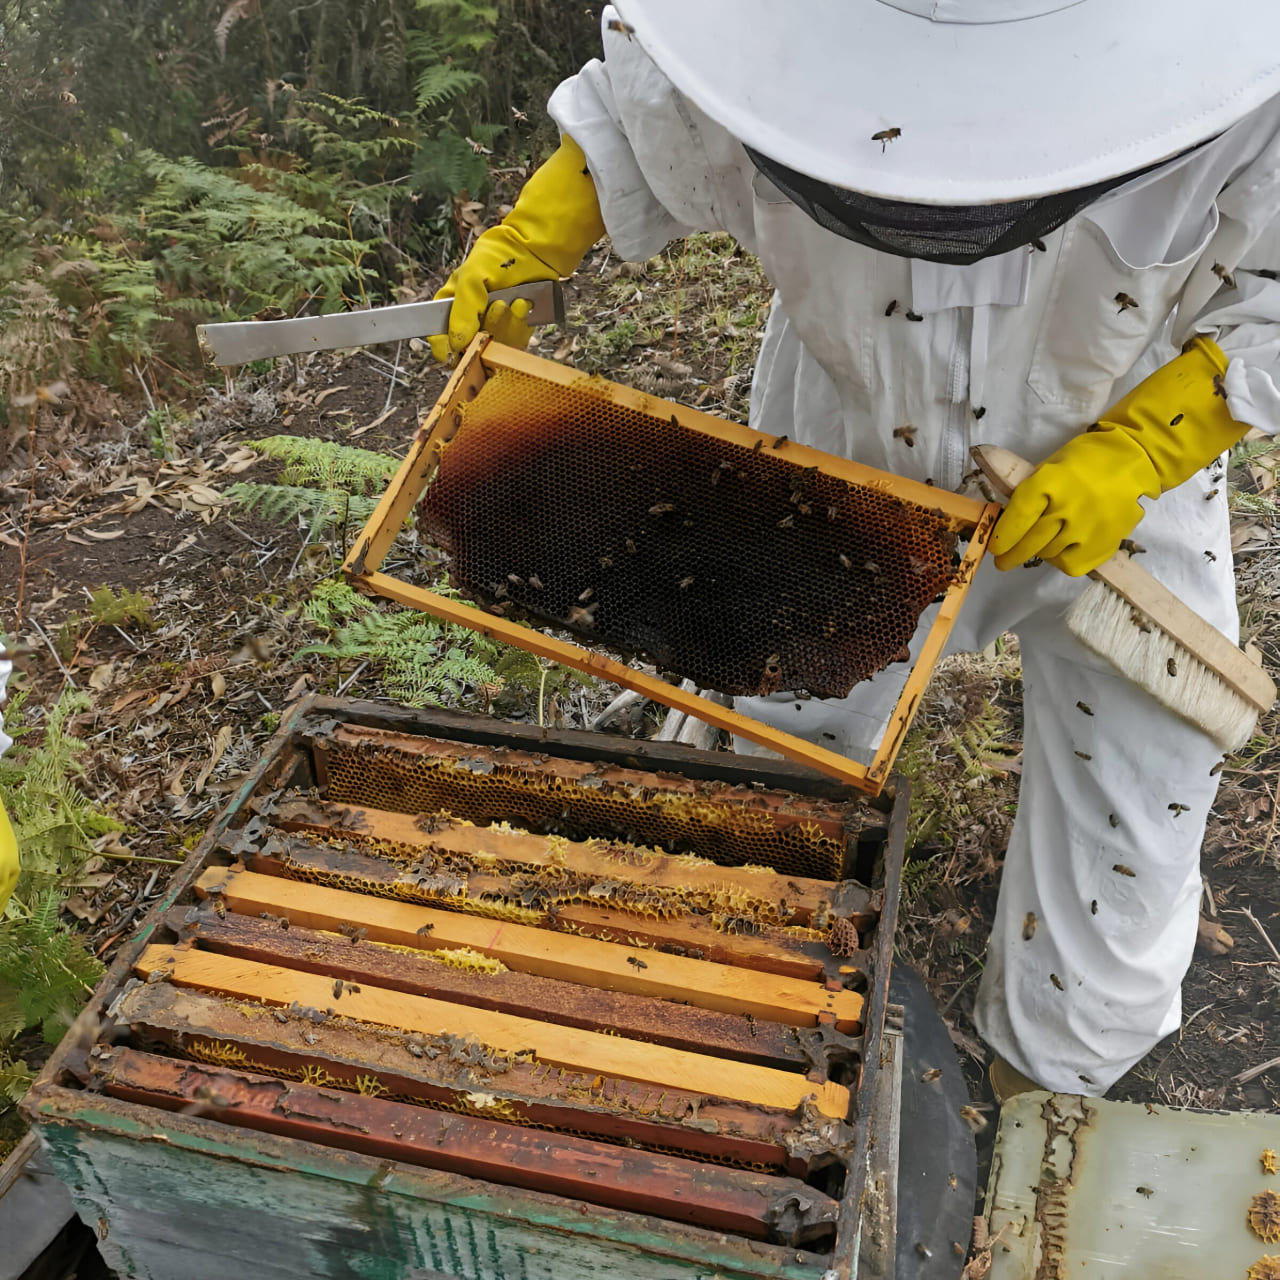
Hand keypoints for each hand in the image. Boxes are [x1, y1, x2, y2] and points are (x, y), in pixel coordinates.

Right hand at [429, 135, 604, 361]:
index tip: (459, 348)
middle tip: (498, 305)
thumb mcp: (471, 278)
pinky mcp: (515, 331)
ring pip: (494, 348)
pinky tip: (524, 305)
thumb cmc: (499, 257)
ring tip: (515, 301)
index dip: (447, 348)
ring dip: (506, 325)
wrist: (536, 251)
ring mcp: (494, 327)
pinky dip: (520, 326)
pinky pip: (514, 344)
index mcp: (452, 306)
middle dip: (486, 330)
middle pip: (470, 348)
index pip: (440, 339)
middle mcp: (471, 320)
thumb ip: (461, 311)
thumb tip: (456, 343)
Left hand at [990, 338, 1246, 574]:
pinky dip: (1061, 561)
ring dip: (1039, 553)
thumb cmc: (1084, 461)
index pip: (1017, 518)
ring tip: (1040, 545)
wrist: (1134, 459)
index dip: (1002, 537)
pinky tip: (1062, 550)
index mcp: (1049, 482)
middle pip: (1030, 543)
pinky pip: (1072, 564)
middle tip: (1004, 561)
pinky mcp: (1106, 543)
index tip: (995, 547)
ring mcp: (1088, 528)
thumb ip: (1027, 492)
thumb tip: (1003, 520)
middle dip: (1011, 555)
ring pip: (1048, 555)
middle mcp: (1068, 507)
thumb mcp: (1049, 466)